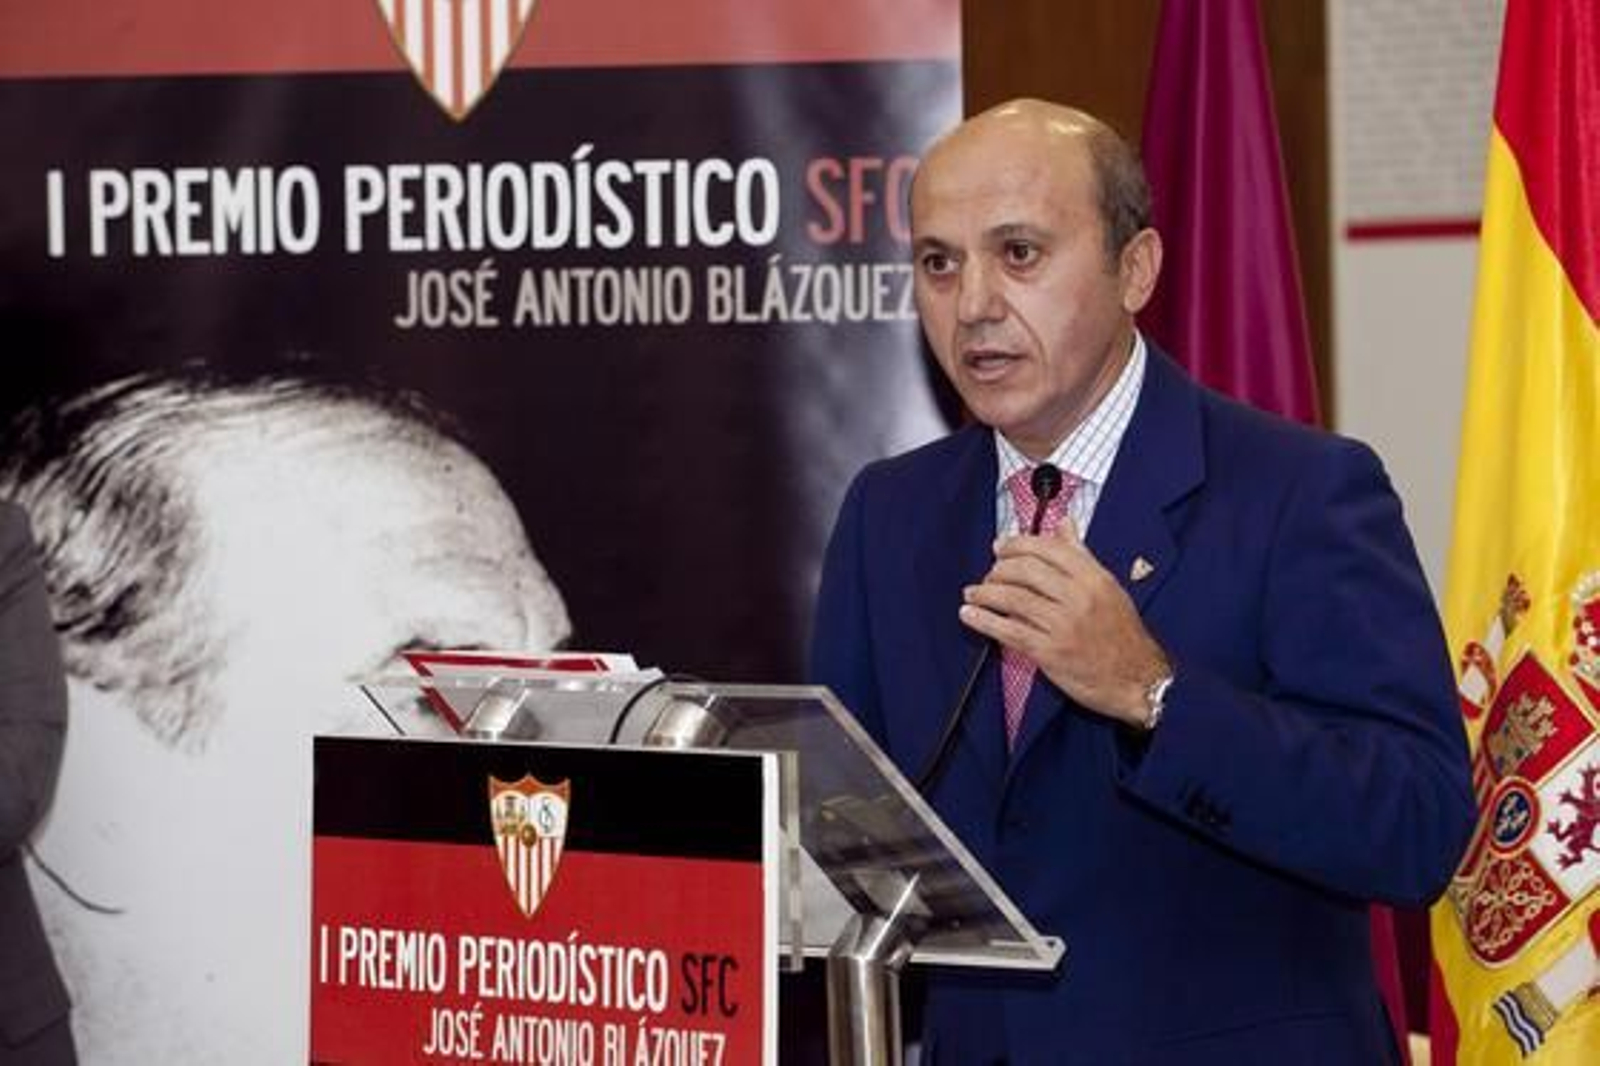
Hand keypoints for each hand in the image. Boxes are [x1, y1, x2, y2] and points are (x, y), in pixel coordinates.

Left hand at [958, 519, 1168, 726]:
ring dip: (985, 593)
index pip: (1046, 548)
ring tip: (973, 593)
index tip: (1000, 547)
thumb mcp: (1109, 587)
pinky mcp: (1050, 652)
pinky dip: (984, 620)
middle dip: (998, 569)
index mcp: (1093, 578)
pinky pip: (1009, 630)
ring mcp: (1063, 624)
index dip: (1016, 544)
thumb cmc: (1123, 635)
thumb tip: (1065, 525)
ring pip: (1013, 598)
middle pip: (1025, 570)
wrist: (1139, 680)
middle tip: (989, 573)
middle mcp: (1078, 597)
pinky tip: (970, 615)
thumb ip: (1082, 555)